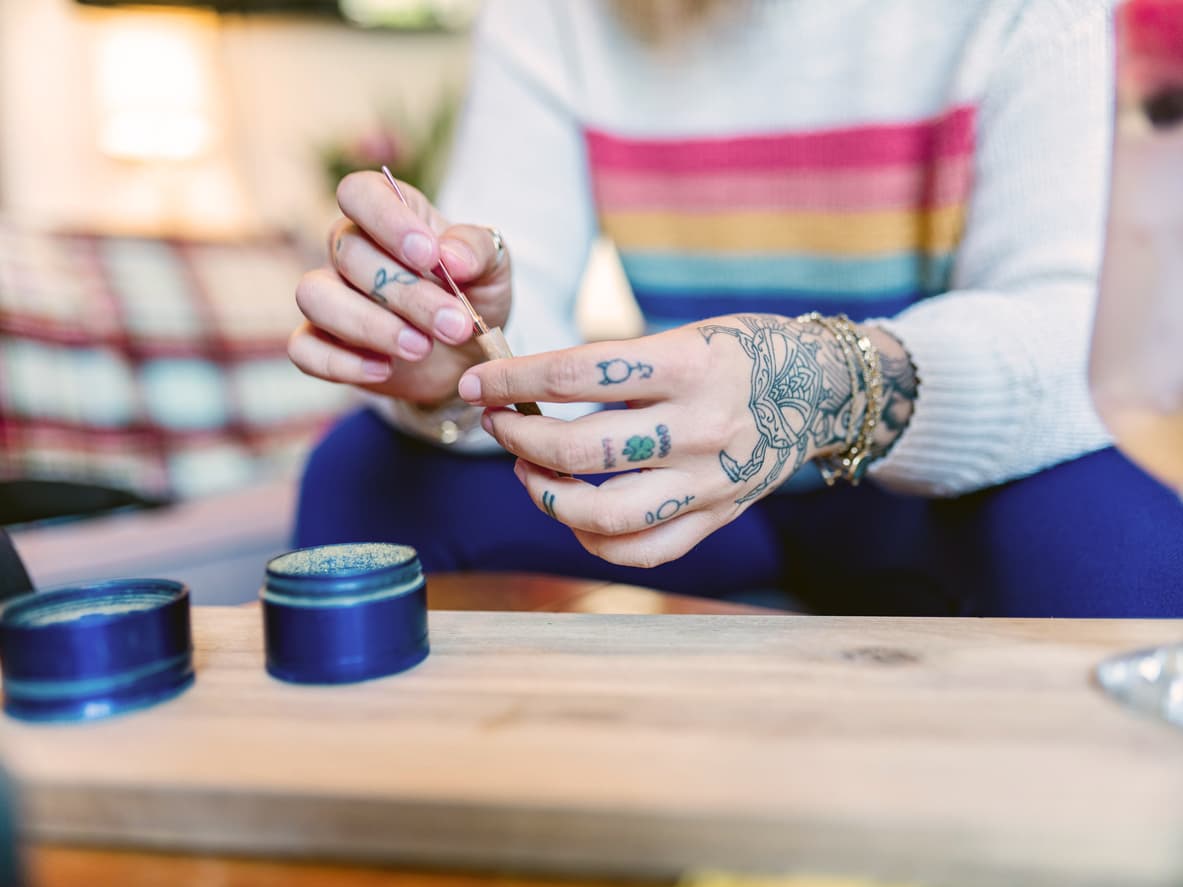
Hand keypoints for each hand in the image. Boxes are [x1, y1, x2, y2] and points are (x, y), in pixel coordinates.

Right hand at [289, 171, 510, 404]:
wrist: (466, 355)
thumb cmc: (474, 297)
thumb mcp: (493, 269)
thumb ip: (477, 251)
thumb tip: (451, 257)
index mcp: (389, 214)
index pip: (359, 192)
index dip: (387, 219)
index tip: (430, 256)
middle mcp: (349, 248)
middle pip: (349, 254)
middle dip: (406, 295)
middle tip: (455, 325)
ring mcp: (330, 295)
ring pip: (316, 296)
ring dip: (370, 326)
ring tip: (421, 348)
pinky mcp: (321, 342)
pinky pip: (304, 349)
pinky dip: (342, 363)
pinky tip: (385, 369)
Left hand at [457, 314, 898, 567]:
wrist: (820, 390)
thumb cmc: (739, 352)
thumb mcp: (684, 336)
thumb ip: (617, 367)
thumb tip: (528, 389)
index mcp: (689, 364)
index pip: (577, 373)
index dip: (515, 379)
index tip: (478, 382)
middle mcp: (700, 427)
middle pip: (582, 449)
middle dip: (520, 436)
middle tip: (499, 423)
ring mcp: (710, 480)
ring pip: (606, 513)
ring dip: (546, 495)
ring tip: (528, 470)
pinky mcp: (717, 516)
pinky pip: (644, 550)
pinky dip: (594, 541)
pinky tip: (573, 514)